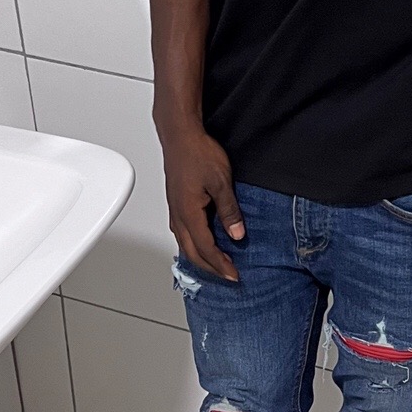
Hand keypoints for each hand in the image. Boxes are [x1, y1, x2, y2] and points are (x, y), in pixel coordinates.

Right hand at [161, 126, 245, 281]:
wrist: (180, 135)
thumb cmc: (197, 153)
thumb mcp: (221, 182)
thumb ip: (229, 210)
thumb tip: (236, 234)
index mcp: (189, 213)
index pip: (206, 248)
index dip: (221, 264)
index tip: (233, 275)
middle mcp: (178, 215)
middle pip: (192, 252)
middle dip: (210, 268)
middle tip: (227, 276)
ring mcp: (175, 209)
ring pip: (185, 244)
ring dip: (201, 258)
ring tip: (216, 265)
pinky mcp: (176, 202)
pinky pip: (183, 232)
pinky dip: (193, 245)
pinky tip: (201, 243)